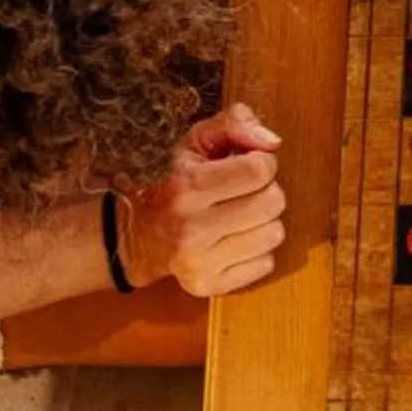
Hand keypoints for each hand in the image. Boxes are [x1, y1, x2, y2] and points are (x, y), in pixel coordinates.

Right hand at [120, 102, 287, 296]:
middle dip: (265, 191)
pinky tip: (234, 240)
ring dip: (264, 222)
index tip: (247, 166)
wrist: (137, 236)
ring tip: (239, 216)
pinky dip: (257, 251)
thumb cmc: (171, 182)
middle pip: (273, 202)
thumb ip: (234, 124)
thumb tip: (272, 142)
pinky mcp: (208, 285)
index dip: (261, 163)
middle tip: (243, 192)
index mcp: (186, 187)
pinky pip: (265, 264)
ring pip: (274, 234)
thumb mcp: (193, 143)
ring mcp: (199, 262)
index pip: (260, 170)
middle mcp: (190, 228)